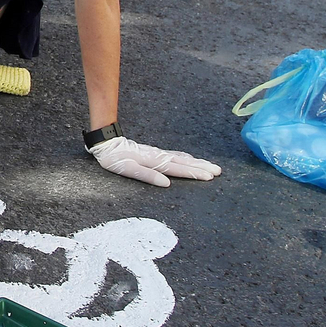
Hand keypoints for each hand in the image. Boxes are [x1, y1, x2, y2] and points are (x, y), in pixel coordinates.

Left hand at [88, 135, 221, 186]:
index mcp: (154, 162)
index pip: (178, 169)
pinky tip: (190, 158)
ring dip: (196, 162)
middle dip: (202, 167)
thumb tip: (166, 183)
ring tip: (210, 166)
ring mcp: (157, 154)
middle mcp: (159, 157)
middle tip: (218, 171)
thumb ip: (146, 175)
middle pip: (184, 162)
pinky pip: (174, 155)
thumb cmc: (115, 159)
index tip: (210, 176)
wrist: (107, 143)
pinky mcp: (154, 153)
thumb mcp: (126, 169)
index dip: (194, 173)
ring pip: (181, 158)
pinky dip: (185, 157)